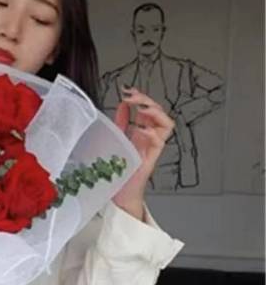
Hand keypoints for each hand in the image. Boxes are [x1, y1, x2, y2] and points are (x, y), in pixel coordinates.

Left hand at [112, 87, 175, 212]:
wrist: (120, 193)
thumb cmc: (120, 169)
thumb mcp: (118, 138)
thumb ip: (121, 121)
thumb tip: (122, 104)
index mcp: (142, 131)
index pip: (149, 108)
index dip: (142, 97)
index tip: (129, 90)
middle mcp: (149, 138)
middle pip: (159, 113)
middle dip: (147, 100)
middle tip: (133, 97)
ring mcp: (151, 147)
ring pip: (166, 125)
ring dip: (155, 114)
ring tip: (142, 109)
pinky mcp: (150, 158)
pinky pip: (159, 143)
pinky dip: (152, 133)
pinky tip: (141, 129)